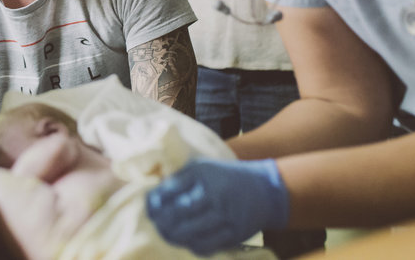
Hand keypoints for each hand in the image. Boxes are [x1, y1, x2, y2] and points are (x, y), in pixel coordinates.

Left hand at [146, 158, 289, 255]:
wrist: (265, 190)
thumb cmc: (224, 177)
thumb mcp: (202, 168)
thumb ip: (178, 180)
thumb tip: (153, 197)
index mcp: (203, 174)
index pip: (171, 190)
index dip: (155, 202)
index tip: (149, 208)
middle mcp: (215, 194)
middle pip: (179, 213)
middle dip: (162, 221)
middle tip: (155, 224)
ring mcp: (226, 216)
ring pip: (191, 233)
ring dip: (173, 236)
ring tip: (166, 234)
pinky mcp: (235, 234)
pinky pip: (208, 246)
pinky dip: (193, 246)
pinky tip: (186, 241)